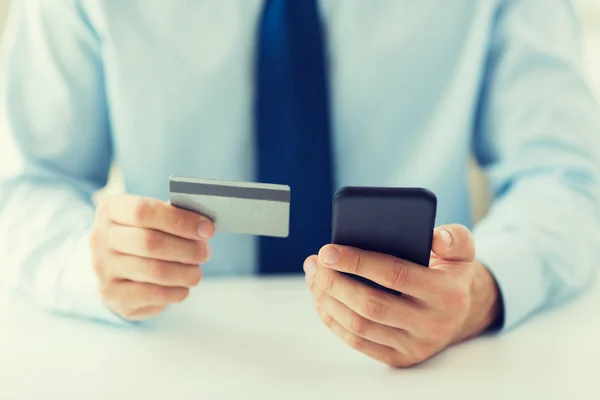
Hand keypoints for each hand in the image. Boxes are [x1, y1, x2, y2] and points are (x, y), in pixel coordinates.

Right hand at [90, 194, 213, 320]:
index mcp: (110, 210)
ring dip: (186, 272)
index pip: (143, 211)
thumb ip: (174, 217)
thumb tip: (204, 227)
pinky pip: (153, 295)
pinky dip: (176, 291)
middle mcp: (100, 238)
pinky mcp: (112, 295)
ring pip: (155, 271)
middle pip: (150, 242)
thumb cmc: (143, 234)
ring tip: (196, 272)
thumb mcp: (152, 218)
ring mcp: (102, 268)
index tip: (207, 229)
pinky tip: (183, 287)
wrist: (115, 266)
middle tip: (205, 253)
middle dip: (187, 249)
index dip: (179, 220)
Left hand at [304, 224, 500, 367]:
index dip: (357, 262)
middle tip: (315, 263)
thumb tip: (434, 237)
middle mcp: (433, 324)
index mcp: (447, 292)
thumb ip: (453, 238)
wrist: (464, 311)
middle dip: (335, 282)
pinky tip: (321, 299)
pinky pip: (358, 342)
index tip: (328, 251)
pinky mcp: (401, 359)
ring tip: (314, 277)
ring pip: (360, 326)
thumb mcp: (461, 249)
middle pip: (371, 305)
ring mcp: (416, 345)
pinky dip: (333, 321)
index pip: (395, 275)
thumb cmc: (450, 272)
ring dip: (328, 300)